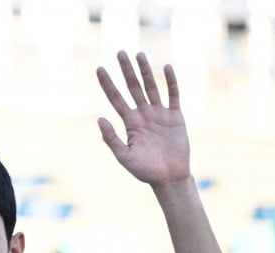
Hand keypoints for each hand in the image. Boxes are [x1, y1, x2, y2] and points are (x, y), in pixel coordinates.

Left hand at [96, 51, 190, 186]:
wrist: (168, 177)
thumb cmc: (144, 170)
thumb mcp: (124, 156)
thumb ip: (112, 138)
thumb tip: (100, 118)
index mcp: (130, 123)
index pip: (116, 99)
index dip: (108, 84)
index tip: (99, 69)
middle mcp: (143, 115)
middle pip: (133, 88)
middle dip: (126, 71)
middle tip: (119, 53)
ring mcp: (159, 114)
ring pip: (151, 87)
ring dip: (145, 71)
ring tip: (139, 54)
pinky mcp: (175, 116)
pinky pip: (173, 95)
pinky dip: (170, 82)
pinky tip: (166, 67)